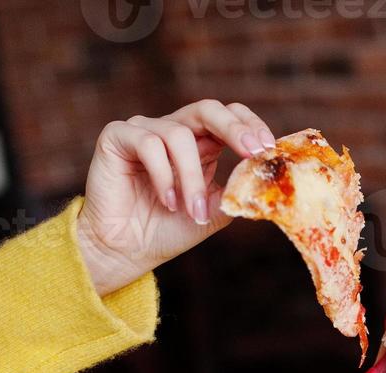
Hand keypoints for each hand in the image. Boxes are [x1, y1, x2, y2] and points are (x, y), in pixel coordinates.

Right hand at [75, 99, 278, 294]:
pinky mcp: (116, 137)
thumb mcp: (213, 212)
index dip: (250, 126)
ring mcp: (144, 130)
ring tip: (192, 211)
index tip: (268, 149)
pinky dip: (163, 175)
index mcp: (201, 143)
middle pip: (208, 109)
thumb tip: (264, 180)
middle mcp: (173, 130)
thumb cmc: (169, 230)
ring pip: (179, 136)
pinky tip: (167, 201)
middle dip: (234, 129)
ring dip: (191, 179)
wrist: (127, 251)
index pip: (230, 116)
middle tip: (252, 152)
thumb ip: (236, 192)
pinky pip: (148, 143)